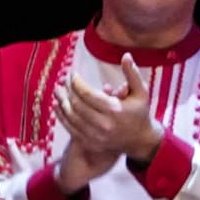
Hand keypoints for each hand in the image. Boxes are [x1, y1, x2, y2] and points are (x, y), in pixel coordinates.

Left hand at [53, 56, 154, 193]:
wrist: (140, 140)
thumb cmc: (140, 112)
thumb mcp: (141, 91)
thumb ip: (132, 73)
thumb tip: (126, 56)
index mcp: (114, 110)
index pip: (87, 94)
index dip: (76, 83)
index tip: (72, 75)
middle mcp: (103, 125)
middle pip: (77, 106)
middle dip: (67, 91)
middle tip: (63, 81)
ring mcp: (96, 136)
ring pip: (71, 118)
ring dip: (62, 103)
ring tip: (58, 91)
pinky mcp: (91, 143)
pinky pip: (71, 130)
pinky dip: (62, 117)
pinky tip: (58, 107)